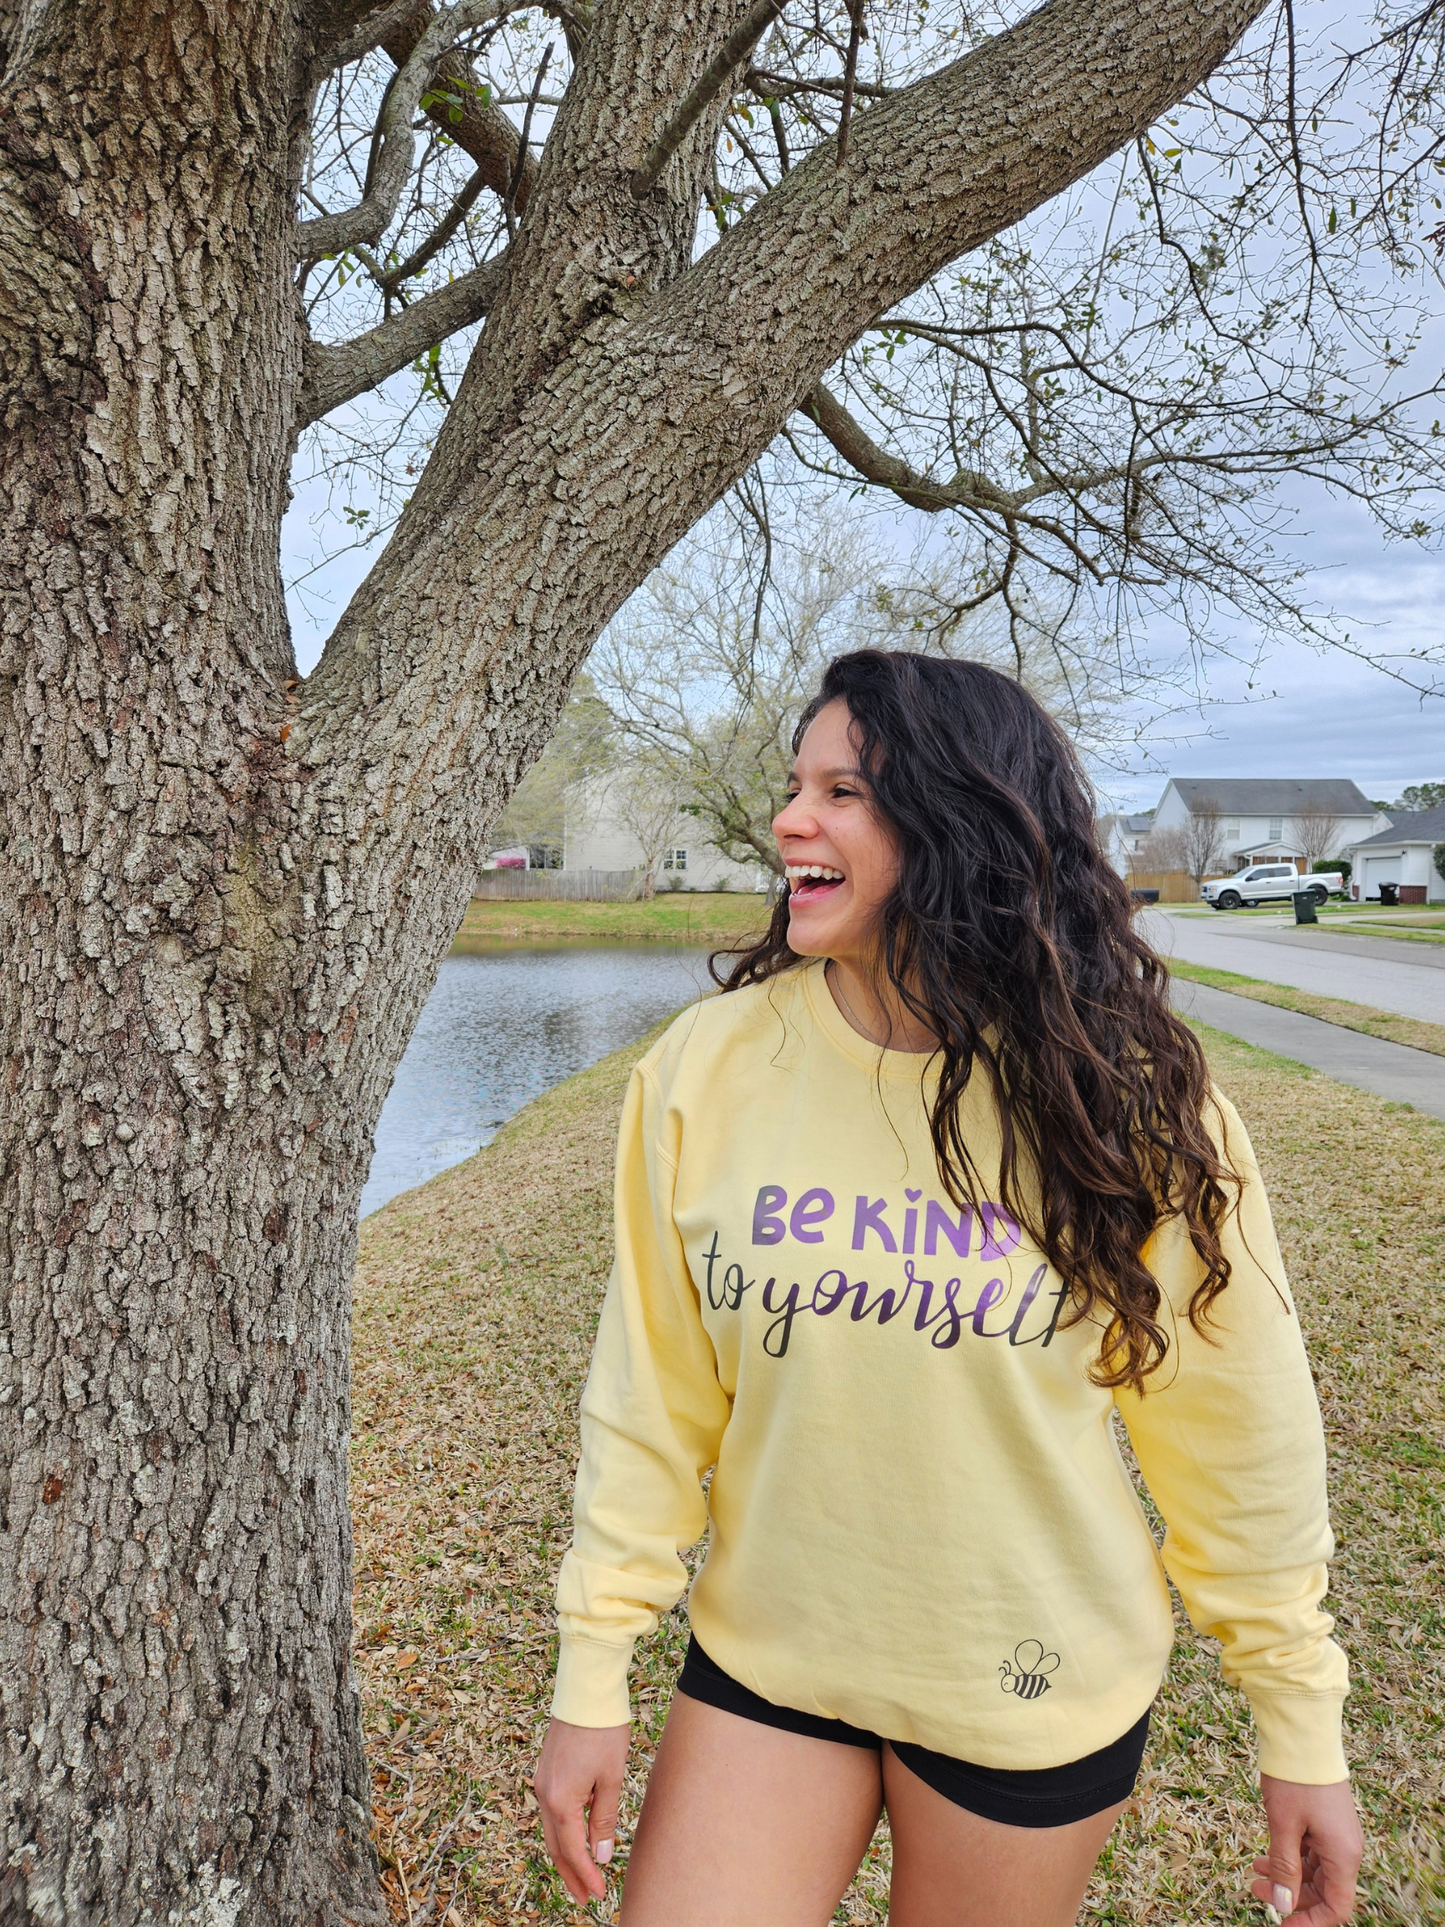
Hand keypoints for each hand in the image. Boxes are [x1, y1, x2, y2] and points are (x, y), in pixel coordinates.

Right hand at [535, 1715, 630, 1904]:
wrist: (585, 1688)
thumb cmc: (602, 1729)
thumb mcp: (612, 1778)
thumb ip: (604, 1819)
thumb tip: (602, 1855)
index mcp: (560, 1799)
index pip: (573, 1850)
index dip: (587, 1875)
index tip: (600, 1894)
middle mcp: (544, 1794)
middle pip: (555, 1846)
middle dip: (571, 1874)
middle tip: (587, 1898)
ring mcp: (541, 1782)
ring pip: (551, 1830)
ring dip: (565, 1855)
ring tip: (581, 1875)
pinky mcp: (545, 1771)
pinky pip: (551, 1812)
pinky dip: (562, 1832)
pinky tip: (575, 1838)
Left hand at [1251, 1776, 1362, 1926]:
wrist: (1302, 1733)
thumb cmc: (1295, 1778)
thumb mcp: (1284, 1826)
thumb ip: (1284, 1868)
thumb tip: (1283, 1905)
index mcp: (1343, 1855)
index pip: (1336, 1907)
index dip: (1310, 1921)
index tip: (1282, 1923)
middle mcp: (1345, 1848)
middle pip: (1324, 1891)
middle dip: (1292, 1896)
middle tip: (1256, 1889)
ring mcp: (1335, 1833)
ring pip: (1314, 1871)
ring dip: (1286, 1875)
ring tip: (1254, 1871)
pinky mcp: (1324, 1820)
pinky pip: (1310, 1851)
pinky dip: (1289, 1857)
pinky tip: (1264, 1855)